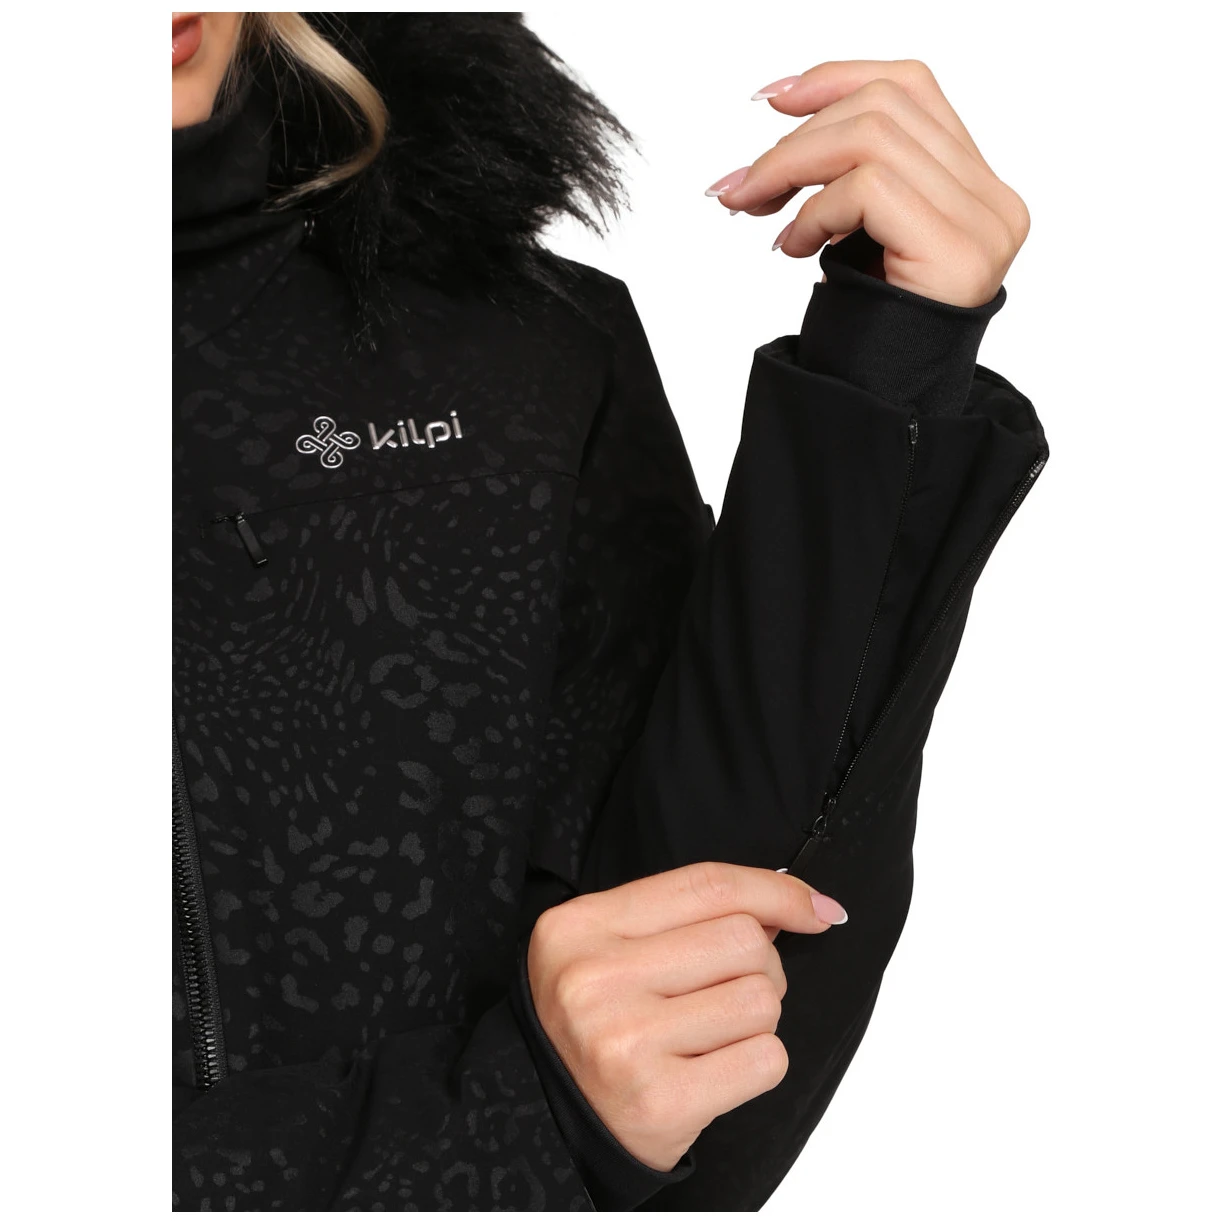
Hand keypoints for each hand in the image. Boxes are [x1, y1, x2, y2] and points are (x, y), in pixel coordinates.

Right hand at [526, 861, 846, 1171]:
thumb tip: (797, 904)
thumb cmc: (594, 1022)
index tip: (814, 909)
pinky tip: (715, 1069)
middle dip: (759, 966)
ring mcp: (625, 1041)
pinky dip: (757, 1063)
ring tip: (713, 1033)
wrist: (547, 1117)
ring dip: (756, 1018)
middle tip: (726, 991)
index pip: (707, 885)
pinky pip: (765, 1059)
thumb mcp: (610, 945)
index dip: (775, 892)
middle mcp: (595, 978)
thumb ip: (690, 914)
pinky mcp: (661, 1101)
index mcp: (582, 926)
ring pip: (761, 1000)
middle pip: (744, 940)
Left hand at [706, 59, 1030, 307]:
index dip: (836, 78)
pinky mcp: (958, 251)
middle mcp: (992, 200)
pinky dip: (815, 211)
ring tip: (757, 211)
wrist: (884, 415)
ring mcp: (984, 224)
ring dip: (793, 167)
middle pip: (885, 106)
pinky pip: (869, 188)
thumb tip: (784, 122)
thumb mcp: (854, 236)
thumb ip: (846, 178)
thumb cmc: (868, 333)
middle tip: (742, 185)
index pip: (911, 89)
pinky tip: (794, 249)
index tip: (771, 99)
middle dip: (797, 136)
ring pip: (872, 137)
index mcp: (975, 187)